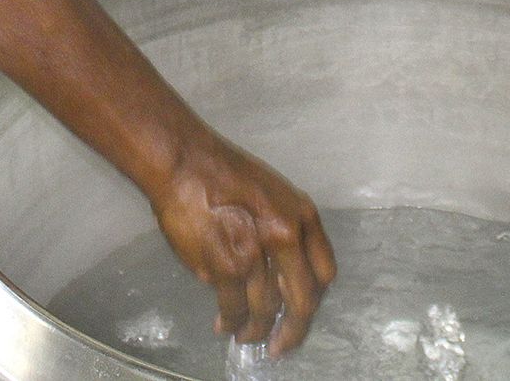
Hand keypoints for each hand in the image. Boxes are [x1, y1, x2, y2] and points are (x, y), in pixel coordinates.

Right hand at [150, 132, 335, 356]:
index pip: (324, 272)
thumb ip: (287, 230)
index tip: (301, 311)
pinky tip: (225, 325)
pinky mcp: (225, 267)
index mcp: (302, 216)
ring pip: (266, 309)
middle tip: (281, 345)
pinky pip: (233, 307)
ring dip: (257, 330)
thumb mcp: (274, 193)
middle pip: (302, 301)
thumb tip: (285, 271)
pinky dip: (230, 321)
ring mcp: (257, 254)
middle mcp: (287, 237)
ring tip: (247, 336)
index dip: (314, 298)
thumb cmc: (224, 173)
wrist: (185, 164)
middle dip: (293, 331)